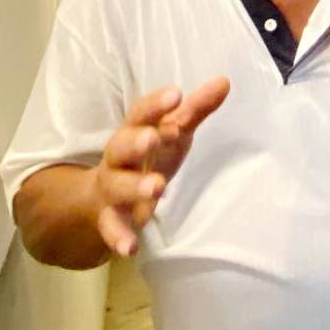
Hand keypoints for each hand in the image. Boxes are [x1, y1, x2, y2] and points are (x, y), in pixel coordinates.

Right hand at [90, 78, 230, 257]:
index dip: (156, 104)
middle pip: (120, 146)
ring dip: (135, 187)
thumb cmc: (149, 156)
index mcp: (134, 131)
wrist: (104, 196)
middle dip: (136, 141)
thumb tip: (225, 81)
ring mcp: (112, 189)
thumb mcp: (173, 133)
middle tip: (153, 138)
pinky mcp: (111, 219)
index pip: (141, 113)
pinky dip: (118, 237)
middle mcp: (118, 158)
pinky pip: (110, 228)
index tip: (176, 94)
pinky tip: (130, 248)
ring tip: (157, 188)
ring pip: (117, 186)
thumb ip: (195, 110)